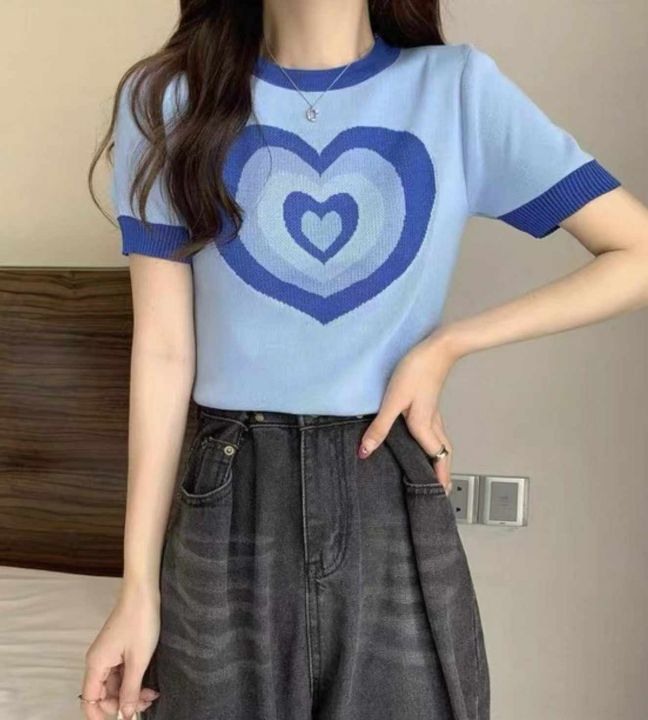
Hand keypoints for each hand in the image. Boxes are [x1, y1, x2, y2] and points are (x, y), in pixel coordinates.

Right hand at [80, 585, 160, 718]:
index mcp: (96, 665)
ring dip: (131, 692)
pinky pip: (121, 672)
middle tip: (147, 702)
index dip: (102, 714)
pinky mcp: (118, 648)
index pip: (89, 700)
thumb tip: (124, 715)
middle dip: (123, 703)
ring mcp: (108, 654)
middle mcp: (97, 661)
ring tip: (152, 694)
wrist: (143, 593)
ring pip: (115, 684)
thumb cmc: (140, 623)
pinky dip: (133, 680)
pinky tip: (148, 684)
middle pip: (104, 694)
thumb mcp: (138, 660)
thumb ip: (130, 690)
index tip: (124, 718)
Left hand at [357, 333, 456, 493]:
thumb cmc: (415, 371)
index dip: (436, 481)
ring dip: (439, 461)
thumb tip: (366, 452)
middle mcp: (434, 424)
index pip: (436, 461)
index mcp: (425, 427)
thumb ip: (380, 427)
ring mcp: (435, 414)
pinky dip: (433, 445)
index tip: (436, 499)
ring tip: (431, 473)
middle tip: (438, 492)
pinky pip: (436, 433)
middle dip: (442, 475)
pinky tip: (421, 442)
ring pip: (442, 445)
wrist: (437, 347)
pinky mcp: (431, 404)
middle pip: (444, 456)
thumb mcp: (393, 400)